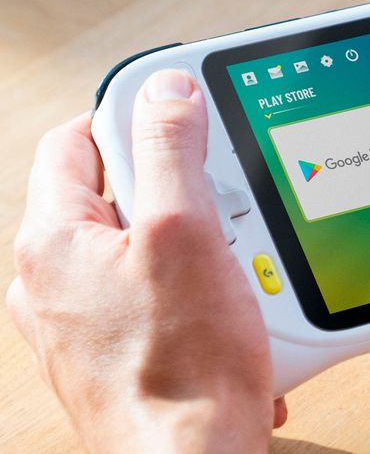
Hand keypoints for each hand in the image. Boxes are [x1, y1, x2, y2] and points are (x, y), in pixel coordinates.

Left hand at [7, 70, 286, 452]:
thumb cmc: (183, 367)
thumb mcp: (184, 233)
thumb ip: (171, 150)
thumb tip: (168, 91)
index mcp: (52, 244)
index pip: (77, 142)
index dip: (134, 120)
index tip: (181, 121)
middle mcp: (54, 282)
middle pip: (116, 196)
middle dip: (177, 193)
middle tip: (219, 209)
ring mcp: (82, 320)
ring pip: (142, 249)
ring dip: (193, 245)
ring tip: (229, 269)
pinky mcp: (116, 350)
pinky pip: (155, 294)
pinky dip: (193, 290)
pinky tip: (226, 310)